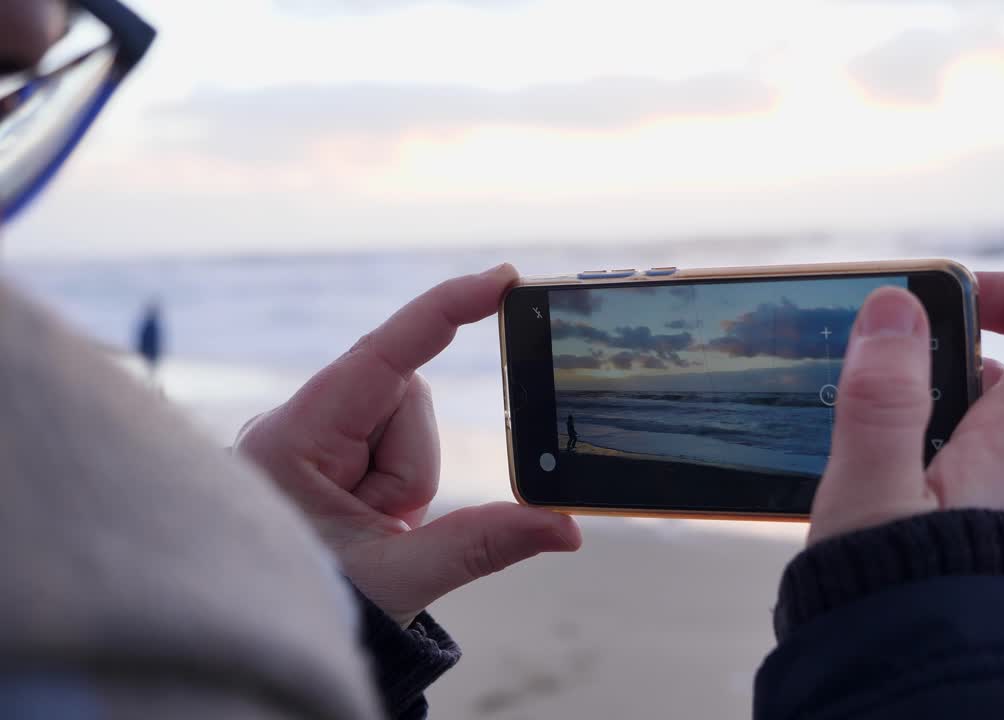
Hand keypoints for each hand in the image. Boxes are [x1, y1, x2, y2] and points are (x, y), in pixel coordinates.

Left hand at [235, 264, 581, 625]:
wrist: (263, 635)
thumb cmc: (312, 604)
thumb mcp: (397, 579)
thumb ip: (480, 546)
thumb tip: (565, 527)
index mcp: (293, 441)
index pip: (381, 356)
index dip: (444, 310)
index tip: (503, 279)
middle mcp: (298, 422)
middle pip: (405, 397)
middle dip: (414, 462)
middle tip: (384, 522)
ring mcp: (312, 434)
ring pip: (407, 421)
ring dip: (407, 477)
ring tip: (372, 527)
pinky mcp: (328, 447)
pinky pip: (395, 441)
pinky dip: (400, 478)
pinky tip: (371, 516)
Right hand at [808, 272, 1003, 560]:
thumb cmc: (905, 615)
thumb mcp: (869, 499)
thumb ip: (881, 399)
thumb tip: (896, 307)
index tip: (958, 303)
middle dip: (950, 394)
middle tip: (879, 420)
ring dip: (951, 457)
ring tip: (879, 495)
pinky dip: (963, 509)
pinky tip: (907, 545)